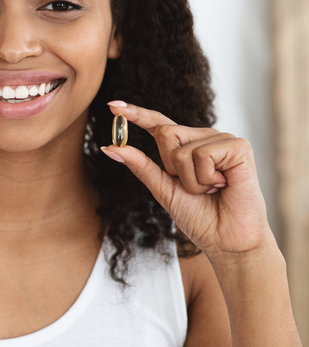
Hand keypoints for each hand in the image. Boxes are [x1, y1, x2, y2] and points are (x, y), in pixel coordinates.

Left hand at [100, 101, 272, 259]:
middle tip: (195, 186)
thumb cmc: (199, 216)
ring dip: (191, 180)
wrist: (227, 240)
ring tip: (212, 189)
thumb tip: (109, 147)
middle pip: (165, 133)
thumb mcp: (162, 188)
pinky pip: (203, 155)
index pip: (158, 124)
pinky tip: (224, 186)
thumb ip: (140, 165)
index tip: (112, 106)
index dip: (136, 113)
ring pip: (181, 149)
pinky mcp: (239, 146)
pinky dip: (206, 178)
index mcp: (187, 146)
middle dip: (171, 167)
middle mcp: (204, 137)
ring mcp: (222, 140)